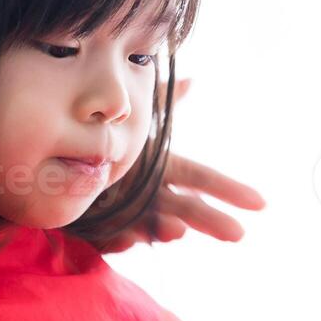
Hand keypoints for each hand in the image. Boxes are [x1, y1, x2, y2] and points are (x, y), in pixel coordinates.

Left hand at [94, 79, 266, 253]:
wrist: (59, 162)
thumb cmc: (104, 140)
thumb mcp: (136, 117)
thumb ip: (163, 102)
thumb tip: (192, 80)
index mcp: (162, 169)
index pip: (201, 179)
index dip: (230, 190)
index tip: (261, 203)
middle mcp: (150, 196)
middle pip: (186, 208)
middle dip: (211, 220)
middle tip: (238, 233)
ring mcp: (127, 214)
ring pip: (152, 226)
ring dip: (166, 230)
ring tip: (177, 231)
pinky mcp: (100, 230)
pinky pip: (112, 238)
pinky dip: (121, 240)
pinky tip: (127, 238)